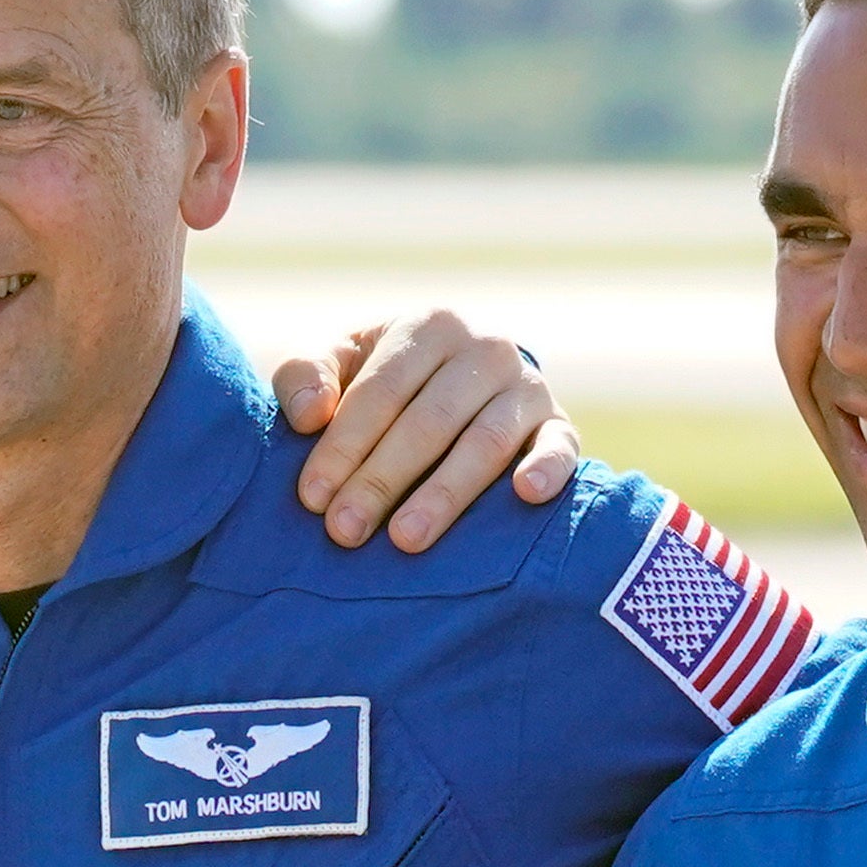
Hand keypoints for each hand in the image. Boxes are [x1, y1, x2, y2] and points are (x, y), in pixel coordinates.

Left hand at [275, 310, 578, 553]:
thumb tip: (306, 416)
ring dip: (444, 494)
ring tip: (405, 540)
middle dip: (381, 479)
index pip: (381, 390)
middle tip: (345, 531)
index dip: (344, 444)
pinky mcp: (560, 425)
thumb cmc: (389, 381)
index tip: (312, 497)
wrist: (470, 380)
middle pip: (429, 421)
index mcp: (429, 327)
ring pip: (485, 442)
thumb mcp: (344, 364)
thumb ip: (307, 376)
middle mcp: (484, 349)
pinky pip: (560, 447)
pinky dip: (547, 468)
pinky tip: (525, 495)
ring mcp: (527, 387)